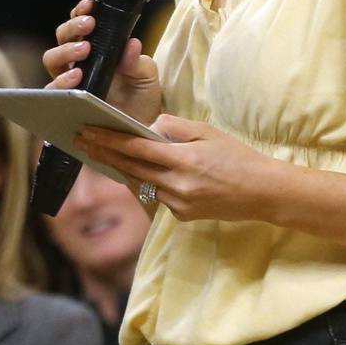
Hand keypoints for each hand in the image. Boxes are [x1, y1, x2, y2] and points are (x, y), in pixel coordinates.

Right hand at [44, 0, 162, 124]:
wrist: (139, 131)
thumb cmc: (141, 100)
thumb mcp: (147, 77)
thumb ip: (138, 61)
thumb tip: (131, 43)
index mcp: (96, 48)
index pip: (80, 23)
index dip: (80, 11)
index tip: (91, 5)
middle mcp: (78, 61)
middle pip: (62, 35)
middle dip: (72, 27)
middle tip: (89, 25)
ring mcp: (70, 81)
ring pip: (52, 58)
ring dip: (65, 50)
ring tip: (84, 50)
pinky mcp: (66, 101)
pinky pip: (52, 89)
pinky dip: (61, 81)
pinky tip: (77, 77)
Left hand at [75, 114, 284, 221]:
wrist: (264, 192)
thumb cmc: (237, 156)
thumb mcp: (207, 131)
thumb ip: (173, 128)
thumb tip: (146, 128)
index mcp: (184, 160)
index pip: (136, 148)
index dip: (108, 139)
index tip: (87, 131)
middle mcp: (178, 185)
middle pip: (130, 167)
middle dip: (103, 153)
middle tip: (81, 141)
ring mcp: (179, 204)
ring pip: (140, 182)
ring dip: (120, 168)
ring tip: (99, 153)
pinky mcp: (182, 216)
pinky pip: (156, 195)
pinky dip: (145, 182)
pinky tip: (132, 171)